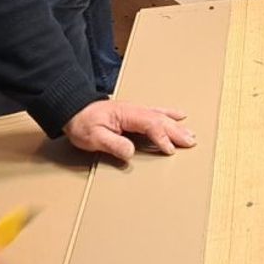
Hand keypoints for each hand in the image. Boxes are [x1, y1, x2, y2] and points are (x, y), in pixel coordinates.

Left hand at [64, 100, 196, 161]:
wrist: (73, 111)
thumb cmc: (82, 123)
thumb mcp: (93, 137)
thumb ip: (113, 144)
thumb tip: (130, 152)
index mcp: (126, 114)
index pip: (150, 124)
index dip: (161, 137)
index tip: (169, 149)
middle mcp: (134, 111)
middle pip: (160, 120)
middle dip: (177, 132)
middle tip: (190, 142)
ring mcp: (135, 111)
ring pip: (161, 117)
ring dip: (177, 126)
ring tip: (190, 134)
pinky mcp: (134, 114)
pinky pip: (157, 113)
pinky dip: (170, 115)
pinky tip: (179, 116)